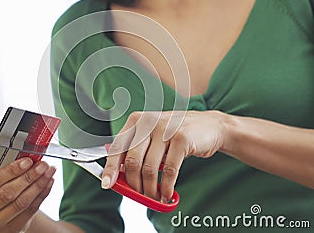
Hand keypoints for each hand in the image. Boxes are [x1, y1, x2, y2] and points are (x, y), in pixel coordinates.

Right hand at [0, 158, 55, 231]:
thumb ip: (6, 169)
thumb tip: (28, 156)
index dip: (12, 170)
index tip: (28, 161)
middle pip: (7, 193)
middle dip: (28, 177)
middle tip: (42, 166)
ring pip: (21, 203)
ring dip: (38, 185)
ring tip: (48, 172)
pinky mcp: (10, 230)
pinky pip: (30, 211)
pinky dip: (42, 195)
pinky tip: (48, 183)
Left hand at [102, 110, 227, 201]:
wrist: (209, 126)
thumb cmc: (175, 134)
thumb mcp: (152, 136)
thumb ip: (135, 149)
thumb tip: (116, 172)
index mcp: (137, 120)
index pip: (118, 147)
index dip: (111, 168)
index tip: (107, 184)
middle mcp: (148, 122)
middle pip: (132, 161)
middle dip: (134, 184)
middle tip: (140, 195)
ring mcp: (165, 129)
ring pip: (149, 168)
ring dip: (150, 189)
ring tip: (154, 196)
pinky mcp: (182, 139)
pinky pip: (168, 170)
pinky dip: (167, 187)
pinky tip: (167, 194)